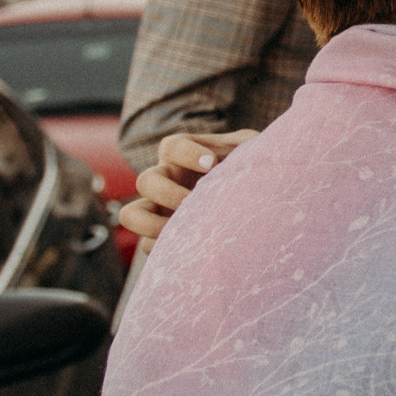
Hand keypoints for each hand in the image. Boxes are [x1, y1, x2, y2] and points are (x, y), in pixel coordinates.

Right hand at [118, 130, 256, 238]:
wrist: (263, 207)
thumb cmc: (254, 174)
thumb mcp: (252, 155)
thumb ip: (247, 149)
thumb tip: (250, 155)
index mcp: (187, 157)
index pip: (171, 147)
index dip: (186, 153)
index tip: (213, 164)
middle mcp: (169, 182)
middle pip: (145, 181)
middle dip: (167, 193)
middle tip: (193, 203)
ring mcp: (162, 211)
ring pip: (131, 215)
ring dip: (151, 224)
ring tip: (183, 230)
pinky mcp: (164, 239)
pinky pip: (147, 246)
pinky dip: (163, 248)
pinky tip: (191, 249)